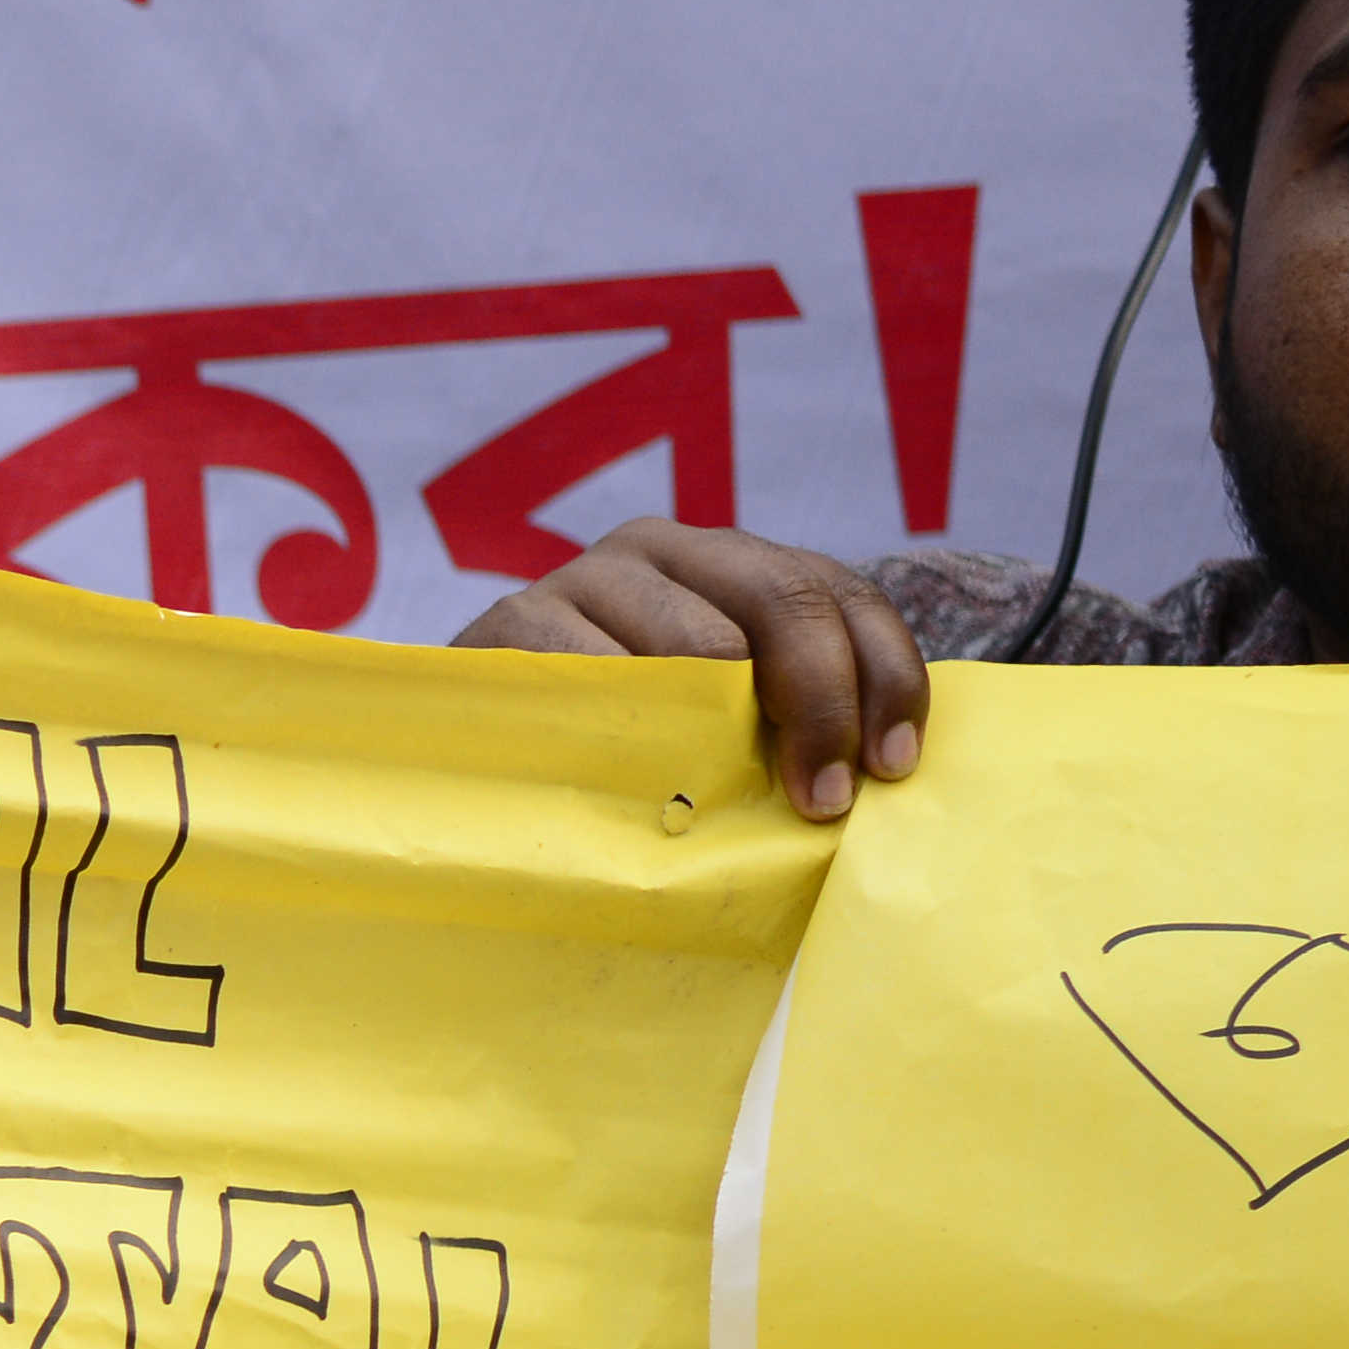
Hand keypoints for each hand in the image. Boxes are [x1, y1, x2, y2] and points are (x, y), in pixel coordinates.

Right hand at [456, 519, 930, 817]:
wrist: (457, 748)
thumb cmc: (607, 748)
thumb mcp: (712, 716)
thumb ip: (780, 712)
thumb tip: (881, 768)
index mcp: (726, 559)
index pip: (838, 592)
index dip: (885, 674)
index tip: (891, 766)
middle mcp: (661, 546)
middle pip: (785, 599)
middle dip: (823, 704)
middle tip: (823, 800)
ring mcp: (584, 576)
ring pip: (700, 642)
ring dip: (733, 733)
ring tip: (737, 801)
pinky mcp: (513, 620)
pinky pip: (598, 673)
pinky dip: (635, 734)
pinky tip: (645, 784)